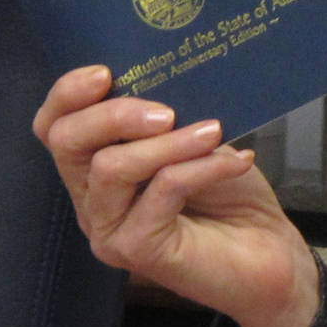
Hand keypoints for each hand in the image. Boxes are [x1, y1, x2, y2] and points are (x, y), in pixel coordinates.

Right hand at [33, 65, 320, 326]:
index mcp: (98, 167)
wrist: (271, 254)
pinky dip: (201, 168)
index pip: (55, 127)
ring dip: (168, 143)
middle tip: (167, 112)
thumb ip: (172, 117)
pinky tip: (237, 161)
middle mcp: (92, 199)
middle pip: (67, 143)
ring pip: (111, 169)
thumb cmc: (232, 196)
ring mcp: (110, 228)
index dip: (67, 95)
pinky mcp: (137, 250)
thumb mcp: (200, 141)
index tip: (106, 72)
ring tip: (214, 132)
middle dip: (114, 114)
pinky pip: (160, 192)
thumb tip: (170, 75)